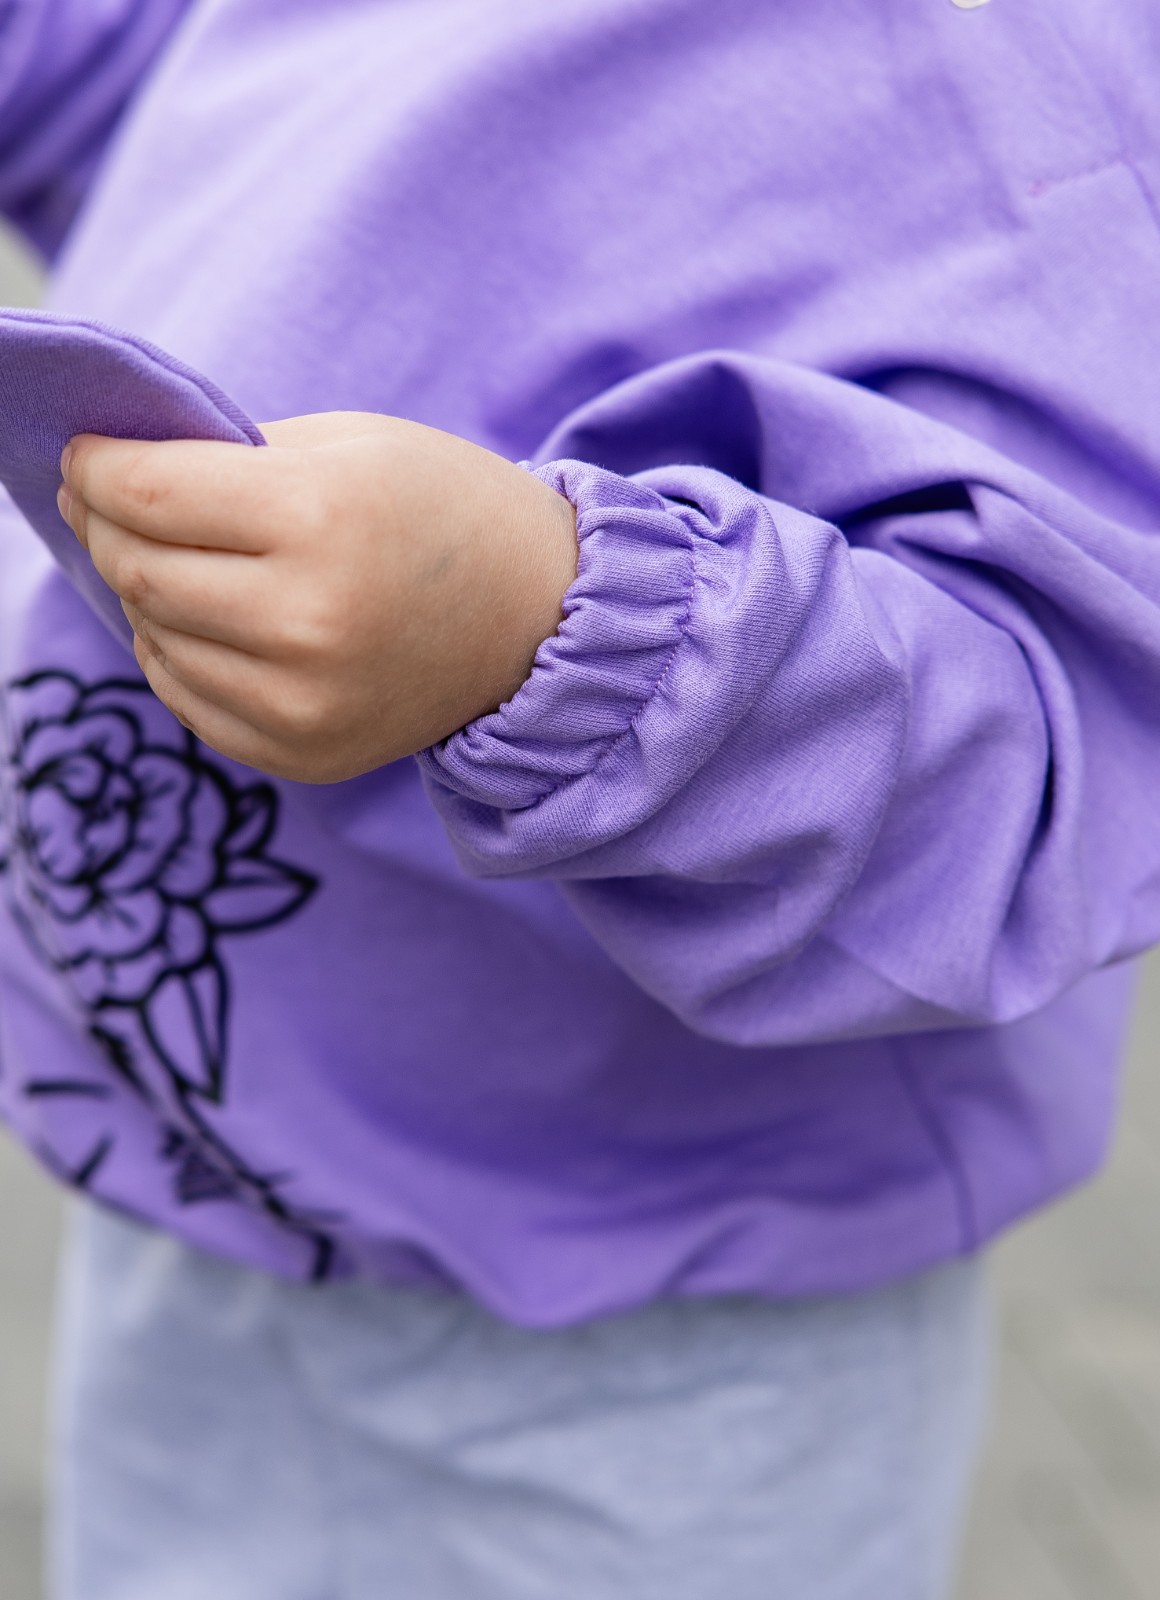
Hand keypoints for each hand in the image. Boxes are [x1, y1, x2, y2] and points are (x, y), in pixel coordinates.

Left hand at [58, 412, 577, 782]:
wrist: (539, 618)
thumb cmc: (441, 510)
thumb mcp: (346, 445)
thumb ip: (226, 455)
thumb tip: (106, 476)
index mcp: (322, 519)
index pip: (145, 493)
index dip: (96, 468)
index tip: (85, 456)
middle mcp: (309, 620)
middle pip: (138, 569)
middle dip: (107, 525)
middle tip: (111, 502)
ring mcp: (306, 703)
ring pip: (153, 637)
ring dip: (144, 592)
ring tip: (179, 560)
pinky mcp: (306, 755)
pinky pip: (187, 701)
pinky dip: (177, 654)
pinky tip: (208, 621)